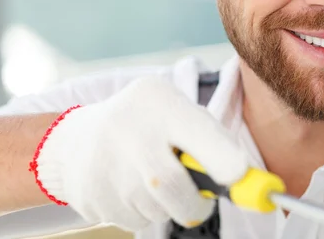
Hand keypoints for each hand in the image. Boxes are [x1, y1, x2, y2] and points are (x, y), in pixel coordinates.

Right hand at [31, 75, 248, 230]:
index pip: (197, 131)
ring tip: (152, 181)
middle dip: (196, 204)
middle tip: (200, 202)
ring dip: (166, 205)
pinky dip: (142, 212)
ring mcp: (104, 163)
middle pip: (173, 186)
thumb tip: (246, 180)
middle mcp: (129, 130)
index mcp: (160, 102)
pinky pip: (133, 220)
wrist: (77, 139)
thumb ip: (212, 140)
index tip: (239, 176)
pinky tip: (129, 189)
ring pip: (156, 210)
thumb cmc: (146, 126)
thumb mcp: (176, 113)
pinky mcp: (89, 195)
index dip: (221, 158)